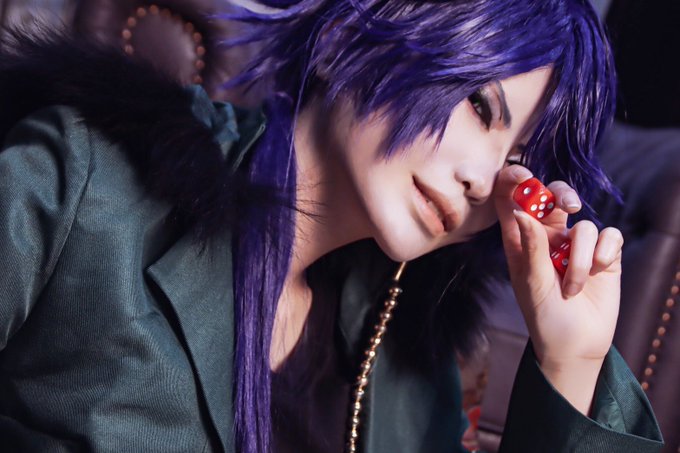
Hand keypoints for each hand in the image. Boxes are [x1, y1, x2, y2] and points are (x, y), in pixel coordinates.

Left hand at [493, 165, 622, 412]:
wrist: (576, 345)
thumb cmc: (545, 317)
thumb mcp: (533, 284)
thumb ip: (531, 248)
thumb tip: (521, 212)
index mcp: (520, 241)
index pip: (511, 201)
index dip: (514, 181)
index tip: (523, 175)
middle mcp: (546, 237)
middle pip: (552, 196)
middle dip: (561, 194)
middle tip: (569, 205)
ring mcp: (575, 244)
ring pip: (583, 224)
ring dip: (581, 256)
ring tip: (573, 285)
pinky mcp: (603, 254)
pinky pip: (608, 235)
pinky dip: (604, 252)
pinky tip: (599, 271)